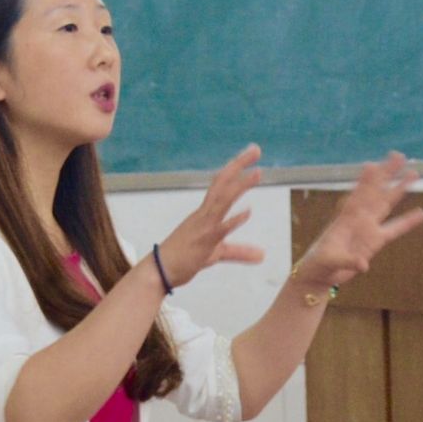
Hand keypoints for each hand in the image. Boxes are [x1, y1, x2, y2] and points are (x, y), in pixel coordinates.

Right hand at [155, 145, 266, 288]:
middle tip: (256, 149)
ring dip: (240, 186)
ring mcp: (204, 226)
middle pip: (222, 184)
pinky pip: (220, 229)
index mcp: (205, 213)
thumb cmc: (184, 259)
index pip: (221, 184)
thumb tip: (262, 255)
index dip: (236, 168)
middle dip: (238, 165)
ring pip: (222, 201)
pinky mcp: (204, 242)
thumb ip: (240, 252)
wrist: (160, 272)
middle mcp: (204, 214)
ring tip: (257, 173)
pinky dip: (233, 220)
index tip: (251, 154)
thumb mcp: (217, 254)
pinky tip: (247, 212)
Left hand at [294, 152, 422, 288]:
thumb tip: (364, 265)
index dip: (365, 180)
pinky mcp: (376, 241)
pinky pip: (395, 229)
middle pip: (376, 191)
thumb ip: (347, 261)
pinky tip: (421, 213)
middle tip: (399, 155)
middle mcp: (359, 218)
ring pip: (387, 203)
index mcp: (346, 218)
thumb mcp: (330, 261)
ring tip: (414, 173)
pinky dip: (408, 221)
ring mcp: (369, 227)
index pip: (358, 195)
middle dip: (387, 173)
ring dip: (400, 188)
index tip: (373, 164)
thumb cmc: (319, 263)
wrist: (321, 274)